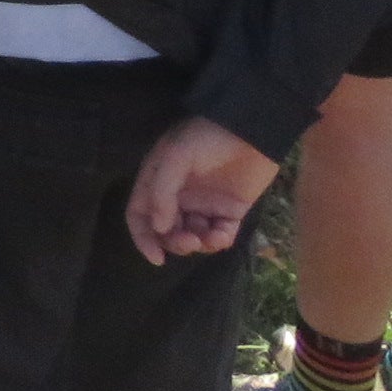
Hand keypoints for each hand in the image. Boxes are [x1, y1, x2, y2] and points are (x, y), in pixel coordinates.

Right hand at [123, 116, 275, 262]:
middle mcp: (177, 197)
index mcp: (158, 181)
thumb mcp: (176, 156)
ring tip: (208, 237)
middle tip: (189, 241)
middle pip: (166, 231)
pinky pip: (219, 235)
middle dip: (175, 242)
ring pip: (193, 237)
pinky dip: (218, 241)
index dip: (143, 237)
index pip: (140, 214)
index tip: (156, 258)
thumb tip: (157, 227)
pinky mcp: (229, 212)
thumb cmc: (206, 138)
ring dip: (197, 244)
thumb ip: (162, 191)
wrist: (251, 133)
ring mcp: (204, 205)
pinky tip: (221, 235)